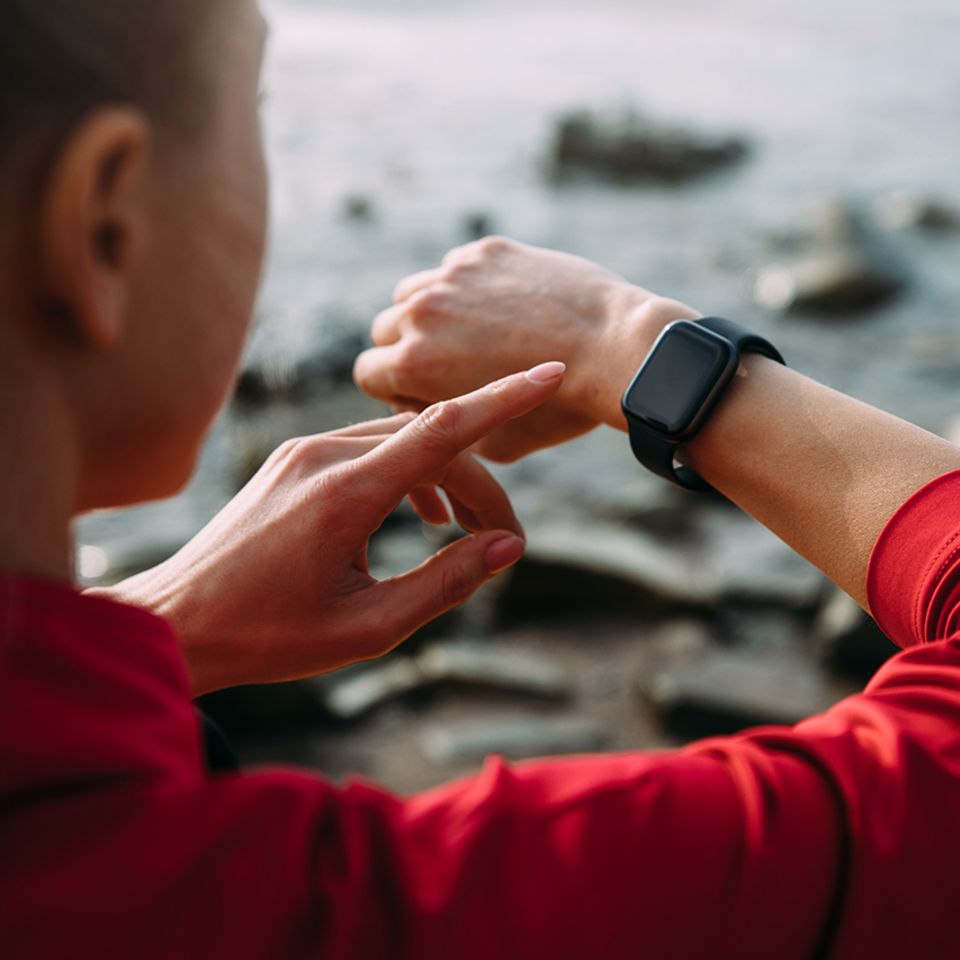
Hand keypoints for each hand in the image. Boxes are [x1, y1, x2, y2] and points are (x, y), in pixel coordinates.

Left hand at [91, 364, 565, 694]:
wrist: (177, 622)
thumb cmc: (268, 636)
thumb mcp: (368, 627)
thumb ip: (445, 583)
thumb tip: (507, 549)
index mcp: (345, 492)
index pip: (443, 428)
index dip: (504, 399)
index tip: (550, 372)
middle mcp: (323, 455)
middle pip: (431, 441)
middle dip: (480, 483)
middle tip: (506, 540)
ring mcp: (303, 453)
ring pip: (400, 443)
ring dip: (444, 479)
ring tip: (467, 533)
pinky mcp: (293, 461)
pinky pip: (367, 450)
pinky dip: (406, 476)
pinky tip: (419, 517)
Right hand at [354, 236, 698, 461]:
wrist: (616, 351)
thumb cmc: (556, 411)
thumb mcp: (489, 444)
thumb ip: (442, 425)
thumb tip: (420, 414)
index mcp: (413, 363)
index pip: (368, 372)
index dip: (392, 390)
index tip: (423, 396)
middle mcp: (422, 311)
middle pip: (384, 329)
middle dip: (405, 349)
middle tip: (446, 367)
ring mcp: (453, 274)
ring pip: (413, 292)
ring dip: (428, 314)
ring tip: (469, 336)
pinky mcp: (486, 251)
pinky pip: (454, 269)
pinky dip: (466, 290)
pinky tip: (504, 311)